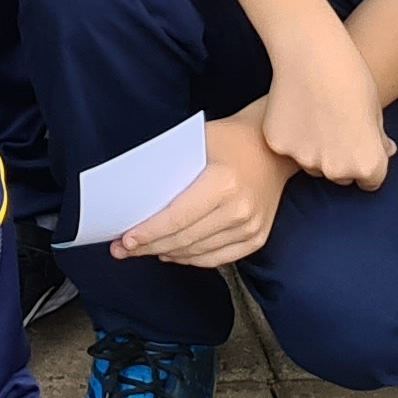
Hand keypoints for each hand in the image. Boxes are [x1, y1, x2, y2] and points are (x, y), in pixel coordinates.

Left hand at [112, 103, 292, 268]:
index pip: (177, 218)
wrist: (274, 148)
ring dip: (167, 253)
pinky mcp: (257, 238)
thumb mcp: (196, 142)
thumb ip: (170, 170)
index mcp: (223, 184)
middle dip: (149, 246)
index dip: (148, 232)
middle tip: (123, 249)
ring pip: (198, 252)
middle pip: (184, 239)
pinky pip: (218, 258)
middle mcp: (240, 210)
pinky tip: (172, 253)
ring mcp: (251, 227)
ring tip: (143, 251)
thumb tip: (134, 197)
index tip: (125, 240)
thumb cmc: (230, 139)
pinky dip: (192, 258)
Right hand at [260, 31, 392, 188]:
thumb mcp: (375, 110)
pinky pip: (287, 149)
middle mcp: (338, 170)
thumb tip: (386, 152)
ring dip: (313, 150)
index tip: (357, 137)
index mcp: (368, 164)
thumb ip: (377, 138)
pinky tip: (294, 110)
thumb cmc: (351, 77)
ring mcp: (306, 160)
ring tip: (313, 114)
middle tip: (333, 124)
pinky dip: (289, 136)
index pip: (369, 180)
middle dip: (338, 158)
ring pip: (311, 165)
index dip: (365, 158)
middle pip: (339, 176)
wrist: (314, 53)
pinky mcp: (279, 146)